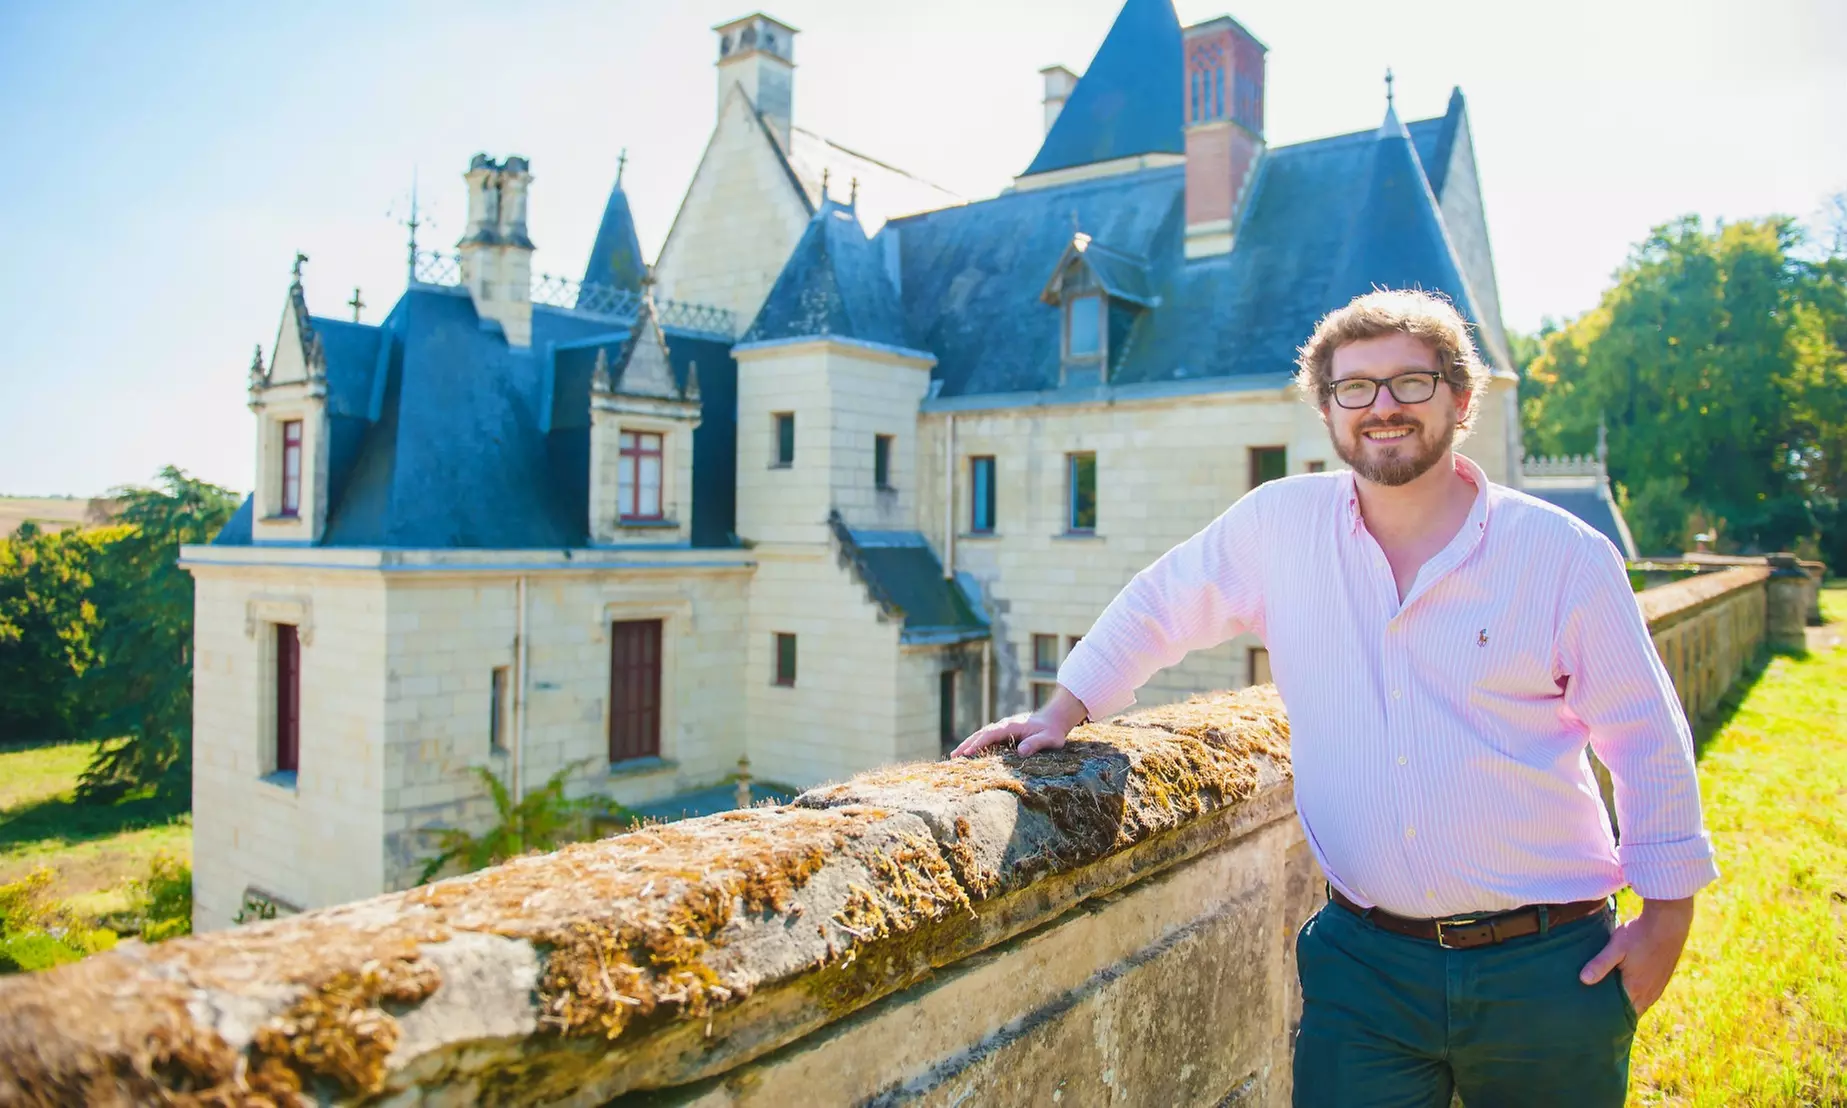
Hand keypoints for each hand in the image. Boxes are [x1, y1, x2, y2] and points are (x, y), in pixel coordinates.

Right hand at [950, 686, 1088, 757]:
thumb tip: (1021, 752)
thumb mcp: (1049, 739)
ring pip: (982, 735)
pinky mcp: (1004, 733)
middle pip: (981, 734)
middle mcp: (1004, 726)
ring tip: (955, 756)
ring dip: (968, 744)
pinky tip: (970, 754)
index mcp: (1011, 726)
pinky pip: (987, 739)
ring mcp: (1003, 729)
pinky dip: (976, 745)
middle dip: (967, 744)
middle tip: (953, 756)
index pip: (991, 735)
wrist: (1055, 719)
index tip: (967, 753)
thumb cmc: (1053, 731)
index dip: (978, 744)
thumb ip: (1036, 744)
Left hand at [1579, 895, 1694, 1015]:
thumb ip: (1600, 964)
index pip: (1621, 1014)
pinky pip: (1648, 996)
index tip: (1595, 1023)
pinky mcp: (1662, 978)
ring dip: (1627, 1006)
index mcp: (1636, 988)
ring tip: (1610, 1008)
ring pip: (1640, 1005)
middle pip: (1631, 1012)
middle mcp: (1649, 993)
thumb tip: (1583, 980)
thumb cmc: (1640, 934)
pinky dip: (1637, 998)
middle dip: (1616, 1016)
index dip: (1609, 1020)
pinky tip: (1627, 992)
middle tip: (1598, 1018)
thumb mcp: (1616, 947)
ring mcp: (1658, 986)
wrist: (1669, 923)